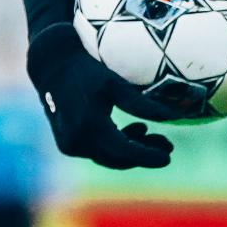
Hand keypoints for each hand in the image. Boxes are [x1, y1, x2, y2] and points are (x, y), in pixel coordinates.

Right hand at [26, 23, 172, 169]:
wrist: (52, 68)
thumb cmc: (87, 72)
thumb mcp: (116, 85)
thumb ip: (143, 104)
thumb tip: (174, 116)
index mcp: (89, 126)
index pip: (125, 151)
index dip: (148, 156)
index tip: (168, 157)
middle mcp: (76, 141)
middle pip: (117, 158)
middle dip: (143, 154)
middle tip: (168, 146)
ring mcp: (69, 145)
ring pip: (107, 157)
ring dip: (131, 150)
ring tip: (151, 134)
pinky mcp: (67, 145)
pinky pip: (97, 152)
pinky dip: (115, 146)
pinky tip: (133, 131)